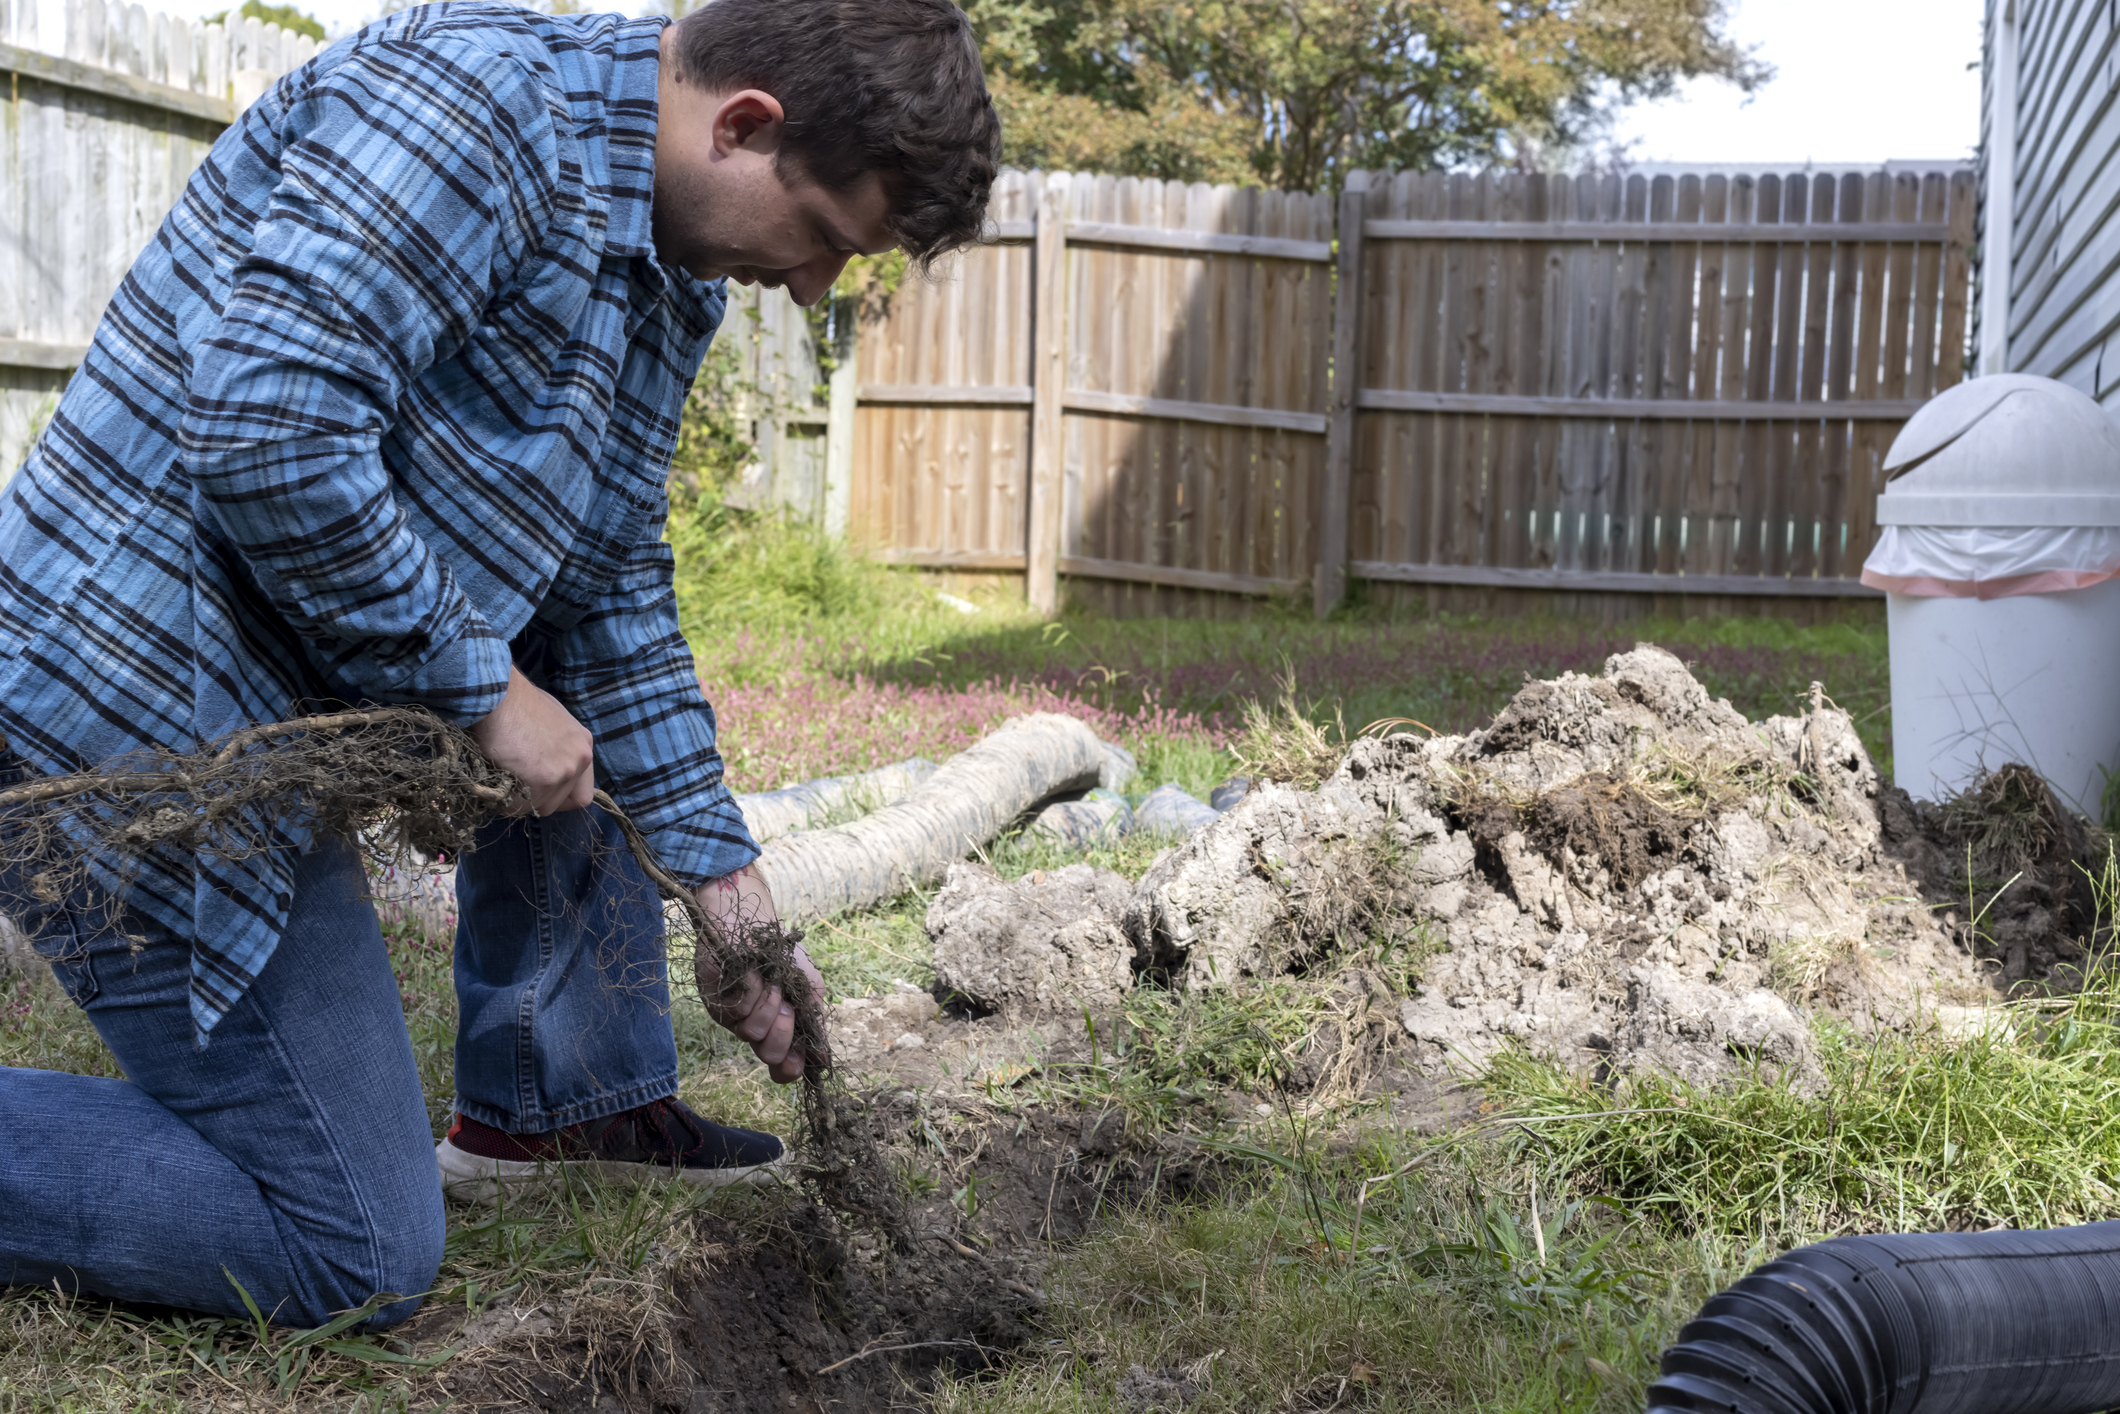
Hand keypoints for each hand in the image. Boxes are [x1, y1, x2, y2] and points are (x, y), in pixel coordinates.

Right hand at [469, 666, 595, 816]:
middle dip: (535, 799)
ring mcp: (564, 771)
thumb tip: (542, 766)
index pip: (581, 793)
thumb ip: (555, 748)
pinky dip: (503, 799)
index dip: (557, 797)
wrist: (497, 693)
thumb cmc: (514, 701)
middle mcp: (580, 759)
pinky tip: (493, 777)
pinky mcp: (544, 780)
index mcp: (584, 745)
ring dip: (516, 799)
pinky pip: (519, 805)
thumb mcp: (549, 721)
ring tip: (499, 776)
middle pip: (559, 803)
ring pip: (538, 806)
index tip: (537, 793)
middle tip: (513, 784)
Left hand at [694, 864, 828, 1083]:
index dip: (790, 1068)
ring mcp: (735, 1017)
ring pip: (753, 1033)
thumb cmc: (783, 954)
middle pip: (770, 1055)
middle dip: (783, 1032)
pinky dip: (751, 992)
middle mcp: (757, 1027)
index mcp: (780, 1028)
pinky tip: (752, 975)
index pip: (783, 1065)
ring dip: (768, 1005)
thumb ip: (815, 1023)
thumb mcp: (809, 988)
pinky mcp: (716, 1003)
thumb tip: (824, 1062)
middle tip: (786, 1007)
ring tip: (770, 982)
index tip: (797, 1062)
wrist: (754, 922)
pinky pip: (736, 1012)